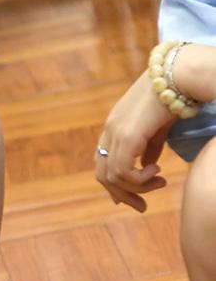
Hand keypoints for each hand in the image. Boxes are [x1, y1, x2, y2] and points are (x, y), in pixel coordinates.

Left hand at [95, 71, 172, 211]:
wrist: (178, 74)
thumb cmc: (172, 96)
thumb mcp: (158, 128)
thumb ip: (150, 149)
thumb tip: (147, 168)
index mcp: (114, 127)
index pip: (103, 162)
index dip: (114, 184)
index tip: (131, 198)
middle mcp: (110, 131)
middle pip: (103, 175)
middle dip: (122, 195)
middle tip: (142, 206)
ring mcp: (115, 132)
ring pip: (112, 177)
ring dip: (136, 188)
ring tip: (159, 183)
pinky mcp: (126, 135)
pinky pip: (122, 171)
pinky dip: (138, 180)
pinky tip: (155, 173)